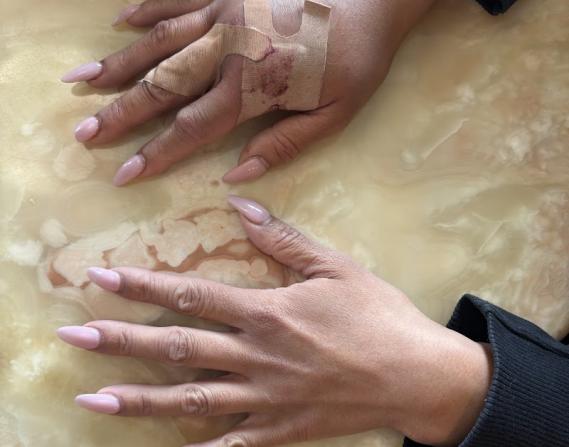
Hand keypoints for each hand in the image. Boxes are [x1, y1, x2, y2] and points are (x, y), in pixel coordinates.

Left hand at [57, 196, 491, 446]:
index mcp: (269, 312)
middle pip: (178, 348)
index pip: (193, 295)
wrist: (417, 376)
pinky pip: (232, 446)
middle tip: (74, 338)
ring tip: (93, 400)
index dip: (144, 285)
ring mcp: (266, 398)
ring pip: (192, 401)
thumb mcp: (337, 268)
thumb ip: (285, 240)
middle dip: (122, 342)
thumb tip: (241, 206)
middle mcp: (258, 356)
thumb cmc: (379, 316)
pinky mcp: (281, 431)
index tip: (102, 279)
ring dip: (139, 400)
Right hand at [62, 0, 434, 185]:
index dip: (154, 154)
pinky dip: (146, 10)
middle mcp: (227, 48)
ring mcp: (224, 11)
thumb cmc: (357, 59)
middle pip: (163, 86)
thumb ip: (283, 145)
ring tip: (80, 81)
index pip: (191, 129)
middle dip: (121, 113)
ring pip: (159, 42)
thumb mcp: (333, 114)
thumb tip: (235, 177)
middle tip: (84, 133)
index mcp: (252, 85)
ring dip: (118, 64)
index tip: (122, 174)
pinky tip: (120, 23)